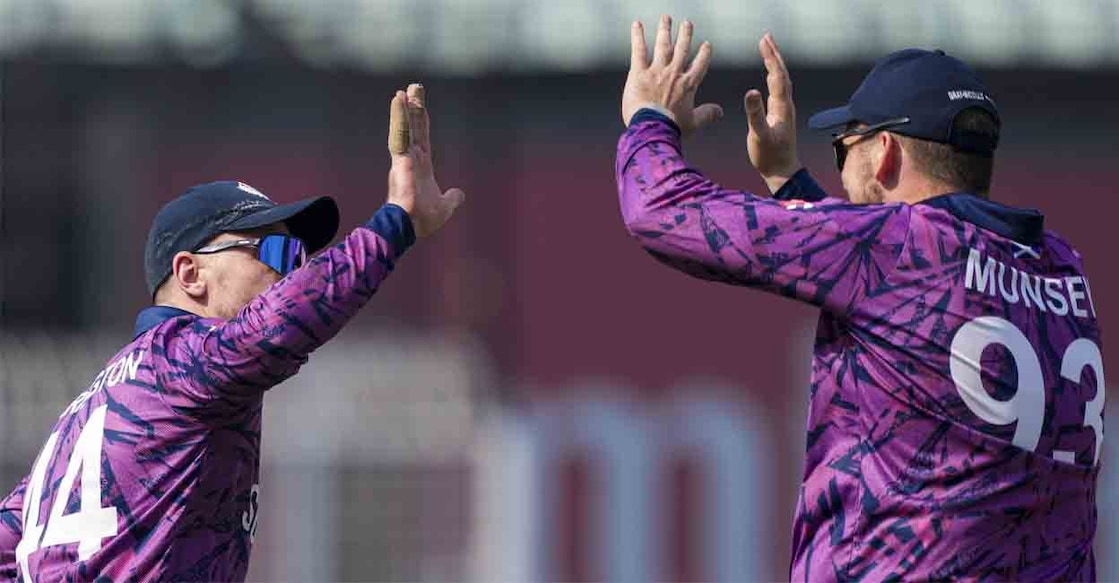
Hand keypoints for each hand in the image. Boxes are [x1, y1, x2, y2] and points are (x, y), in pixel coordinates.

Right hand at [386, 83, 464, 237]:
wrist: (411, 227)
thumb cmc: (423, 219)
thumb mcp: (445, 206)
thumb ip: (452, 199)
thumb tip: (459, 194)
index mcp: (421, 165)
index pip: (422, 136)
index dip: (421, 119)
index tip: (418, 104)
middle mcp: (411, 158)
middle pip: (414, 126)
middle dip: (414, 107)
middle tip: (415, 87)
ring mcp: (405, 158)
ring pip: (406, 127)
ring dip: (406, 108)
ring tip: (406, 90)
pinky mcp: (401, 159)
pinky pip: (400, 133)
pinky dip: (399, 116)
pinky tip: (399, 99)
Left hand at [622, 15, 722, 134]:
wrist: (653, 128)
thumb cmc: (673, 128)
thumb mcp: (694, 122)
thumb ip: (707, 114)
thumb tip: (720, 111)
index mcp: (688, 85)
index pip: (700, 64)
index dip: (704, 53)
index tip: (706, 44)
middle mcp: (674, 74)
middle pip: (682, 49)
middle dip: (685, 35)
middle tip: (687, 23)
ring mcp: (657, 71)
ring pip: (663, 45)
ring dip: (665, 30)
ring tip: (666, 18)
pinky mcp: (639, 73)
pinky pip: (639, 51)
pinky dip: (638, 37)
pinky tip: (637, 25)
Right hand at [745, 34, 801, 193]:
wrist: (781, 172)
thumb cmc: (769, 156)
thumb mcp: (759, 135)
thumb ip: (755, 114)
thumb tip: (751, 91)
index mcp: (781, 107)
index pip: (777, 76)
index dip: (771, 58)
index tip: (763, 42)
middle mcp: (785, 105)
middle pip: (781, 74)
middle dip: (774, 54)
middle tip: (766, 37)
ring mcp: (784, 109)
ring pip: (781, 80)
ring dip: (774, 63)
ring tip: (767, 48)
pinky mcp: (780, 115)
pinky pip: (778, 89)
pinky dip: (773, 76)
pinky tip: (769, 74)